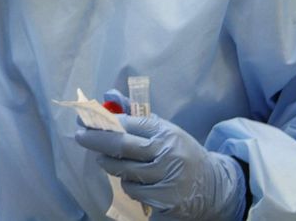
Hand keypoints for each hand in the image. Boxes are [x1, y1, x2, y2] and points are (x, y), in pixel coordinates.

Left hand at [75, 112, 245, 219]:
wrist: (214, 185)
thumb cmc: (181, 153)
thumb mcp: (164, 129)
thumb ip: (135, 114)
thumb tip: (108, 95)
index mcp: (165, 132)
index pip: (128, 123)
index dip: (104, 121)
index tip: (87, 119)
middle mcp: (166, 153)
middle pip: (120, 145)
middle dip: (95, 140)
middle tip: (80, 136)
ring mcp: (166, 178)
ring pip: (123, 171)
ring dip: (111, 165)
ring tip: (110, 160)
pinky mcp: (165, 200)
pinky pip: (133, 190)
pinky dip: (129, 184)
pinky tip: (136, 180)